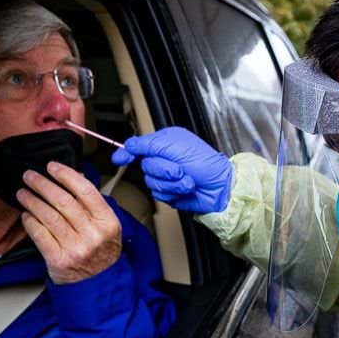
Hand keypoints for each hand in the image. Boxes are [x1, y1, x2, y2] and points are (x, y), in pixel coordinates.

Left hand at [17, 162, 121, 284]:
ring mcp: (75, 248)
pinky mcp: (58, 260)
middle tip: (30, 176)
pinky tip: (26, 215)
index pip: (85, 190)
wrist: (98, 285)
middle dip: (42, 184)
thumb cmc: (101, 254)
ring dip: (32, 201)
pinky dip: (30, 222)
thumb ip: (92, 205)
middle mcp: (92, 235)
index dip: (65, 175)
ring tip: (22, 193)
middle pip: (63, 201)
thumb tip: (70, 178)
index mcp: (107, 222)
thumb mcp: (106, 228)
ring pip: (48, 216)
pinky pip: (40, 234)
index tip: (51, 166)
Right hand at [111, 127, 231, 213]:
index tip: (119, 158)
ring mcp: (166, 177)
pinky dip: (173, 192)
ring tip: (186, 179)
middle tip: (179, 169)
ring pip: (152, 182)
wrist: (219, 187)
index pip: (138, 147)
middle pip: (146, 166)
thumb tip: (129, 145)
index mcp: (165, 143)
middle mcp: (164, 159)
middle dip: (163, 170)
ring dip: (171, 182)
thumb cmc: (205, 163)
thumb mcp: (174, 145)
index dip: (127, 152)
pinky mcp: (169, 192)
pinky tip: (185, 189)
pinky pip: (160, 194)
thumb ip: (148, 144)